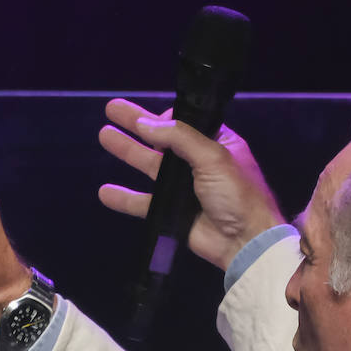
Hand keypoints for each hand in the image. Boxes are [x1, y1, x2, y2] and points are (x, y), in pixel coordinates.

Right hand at [98, 99, 284, 270]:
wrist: (246, 241)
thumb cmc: (236, 193)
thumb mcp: (213, 156)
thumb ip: (179, 137)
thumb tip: (146, 122)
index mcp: (216, 144)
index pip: (185, 124)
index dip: (165, 118)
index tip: (149, 118)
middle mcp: (199, 163)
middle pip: (161, 140)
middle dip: (137, 124)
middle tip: (112, 109)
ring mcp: (185, 189)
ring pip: (150, 166)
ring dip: (128, 151)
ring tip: (104, 135)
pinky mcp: (174, 213)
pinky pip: (145, 202)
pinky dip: (126, 197)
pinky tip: (105, 191)